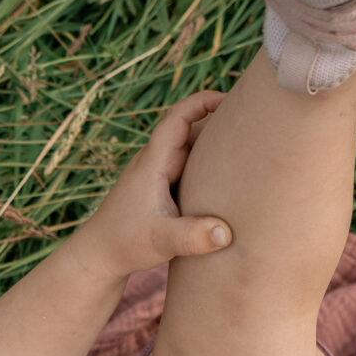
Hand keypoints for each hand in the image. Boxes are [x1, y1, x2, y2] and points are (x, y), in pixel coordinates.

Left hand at [73, 91, 234, 278]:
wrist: (99, 257)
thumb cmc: (124, 244)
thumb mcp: (160, 242)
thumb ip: (192, 237)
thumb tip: (225, 233)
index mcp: (153, 162)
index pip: (177, 118)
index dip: (202, 102)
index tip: (229, 99)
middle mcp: (156, 162)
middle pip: (190, 129)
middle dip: (219, 122)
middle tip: (255, 124)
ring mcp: (158, 175)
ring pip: (191, 149)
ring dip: (216, 145)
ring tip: (251, 147)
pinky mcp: (162, 189)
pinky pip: (189, 167)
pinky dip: (209, 165)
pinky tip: (230, 176)